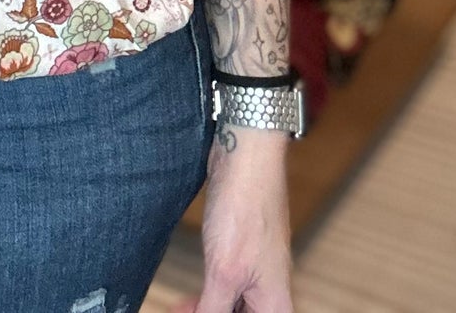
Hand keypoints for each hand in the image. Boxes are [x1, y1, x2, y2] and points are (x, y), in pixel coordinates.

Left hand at [171, 129, 292, 312]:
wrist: (245, 158)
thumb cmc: (244, 209)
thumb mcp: (224, 272)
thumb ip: (213, 308)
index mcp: (275, 303)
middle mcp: (270, 291)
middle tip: (180, 312)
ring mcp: (256, 270)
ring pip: (233, 305)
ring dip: (206, 308)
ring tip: (179, 308)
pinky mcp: (242, 251)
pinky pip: (226, 285)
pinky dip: (207, 295)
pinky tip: (188, 298)